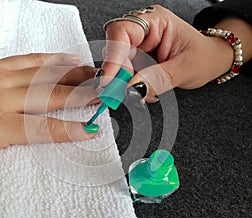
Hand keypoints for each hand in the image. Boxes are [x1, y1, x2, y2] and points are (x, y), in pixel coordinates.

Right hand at [0, 28, 98, 157]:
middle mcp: (2, 82)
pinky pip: (42, 129)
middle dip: (77, 77)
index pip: (32, 63)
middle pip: (48, 77)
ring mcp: (3, 103)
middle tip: (99, 77)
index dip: (57, 62)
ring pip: (51, 96)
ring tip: (102, 96)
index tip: (75, 61)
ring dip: (81, 95)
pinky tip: (88, 129)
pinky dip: (68, 129)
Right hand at [102, 5, 238, 101]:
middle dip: (118, 74)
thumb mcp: (185, 69)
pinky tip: (143, 90)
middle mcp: (143, 28)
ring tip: (140, 94)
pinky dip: (130, 84)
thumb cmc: (204, 57)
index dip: (112, 57)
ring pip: (118, 62)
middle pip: (116, 49)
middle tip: (121, 94)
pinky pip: (125, 70)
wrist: (210, 60)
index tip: (108, 80)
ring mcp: (139, 42)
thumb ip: (158, 79)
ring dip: (124, 82)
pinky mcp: (138, 56)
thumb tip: (132, 90)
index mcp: (156, 20)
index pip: (122, 32)